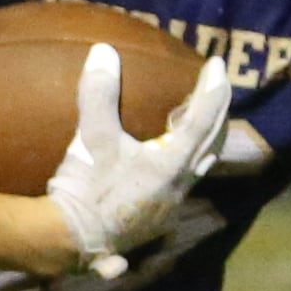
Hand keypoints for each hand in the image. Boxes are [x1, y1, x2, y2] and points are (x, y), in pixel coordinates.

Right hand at [44, 43, 241, 277]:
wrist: (71, 240)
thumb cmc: (85, 188)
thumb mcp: (91, 137)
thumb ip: (99, 94)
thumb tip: (104, 51)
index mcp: (172, 164)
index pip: (203, 119)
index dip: (213, 90)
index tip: (216, 64)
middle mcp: (181, 186)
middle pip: (212, 144)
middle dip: (218, 114)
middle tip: (215, 88)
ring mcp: (171, 205)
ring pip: (201, 167)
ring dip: (204, 140)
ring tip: (195, 119)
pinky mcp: (158, 218)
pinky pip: (182, 183)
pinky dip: (183, 162)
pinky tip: (166, 159)